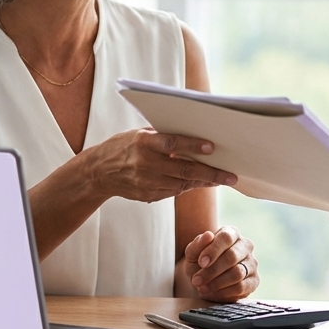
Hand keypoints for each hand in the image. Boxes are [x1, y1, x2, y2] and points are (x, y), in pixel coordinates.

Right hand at [85, 129, 236, 202]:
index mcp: (142, 142)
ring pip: (181, 183)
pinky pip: (173, 191)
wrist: (98, 171)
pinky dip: (189, 186)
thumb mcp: (140, 134)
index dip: (192, 145)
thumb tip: (194, 135)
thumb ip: (163, 136)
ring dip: (203, 182)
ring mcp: (146, 182)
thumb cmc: (123, 146)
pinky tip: (201, 182)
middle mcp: (144, 163)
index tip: (212, 147)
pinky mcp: (147, 195)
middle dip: (210, 173)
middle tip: (230, 175)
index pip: (172, 142)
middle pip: (182, 169)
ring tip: (222, 179)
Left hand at [182, 225, 258, 301]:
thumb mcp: (193, 254)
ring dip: (217, 283)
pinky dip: (224, 292)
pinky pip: (241, 287)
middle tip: (196, 280)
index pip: (226, 237)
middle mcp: (245, 245)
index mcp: (231, 233)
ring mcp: (252, 263)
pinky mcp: (254, 280)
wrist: (206, 281)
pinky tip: (213, 293)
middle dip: (212, 270)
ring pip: (237, 273)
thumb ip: (197, 244)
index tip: (201, 263)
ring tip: (202, 288)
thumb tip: (208, 235)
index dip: (213, 250)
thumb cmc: (200, 263)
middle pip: (232, 256)